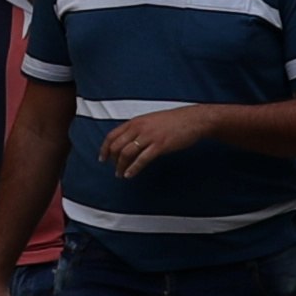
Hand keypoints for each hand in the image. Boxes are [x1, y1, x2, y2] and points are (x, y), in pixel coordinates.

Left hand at [104, 106, 221, 179]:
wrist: (192, 120)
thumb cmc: (173, 121)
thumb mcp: (149, 121)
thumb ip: (137, 129)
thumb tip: (128, 141)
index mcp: (135, 122)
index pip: (112, 136)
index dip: (104, 148)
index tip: (102, 158)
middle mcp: (139, 128)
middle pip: (117, 146)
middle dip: (113, 160)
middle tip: (114, 169)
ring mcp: (149, 137)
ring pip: (127, 153)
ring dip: (121, 166)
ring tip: (121, 174)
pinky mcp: (159, 146)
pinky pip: (142, 159)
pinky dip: (134, 168)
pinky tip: (130, 174)